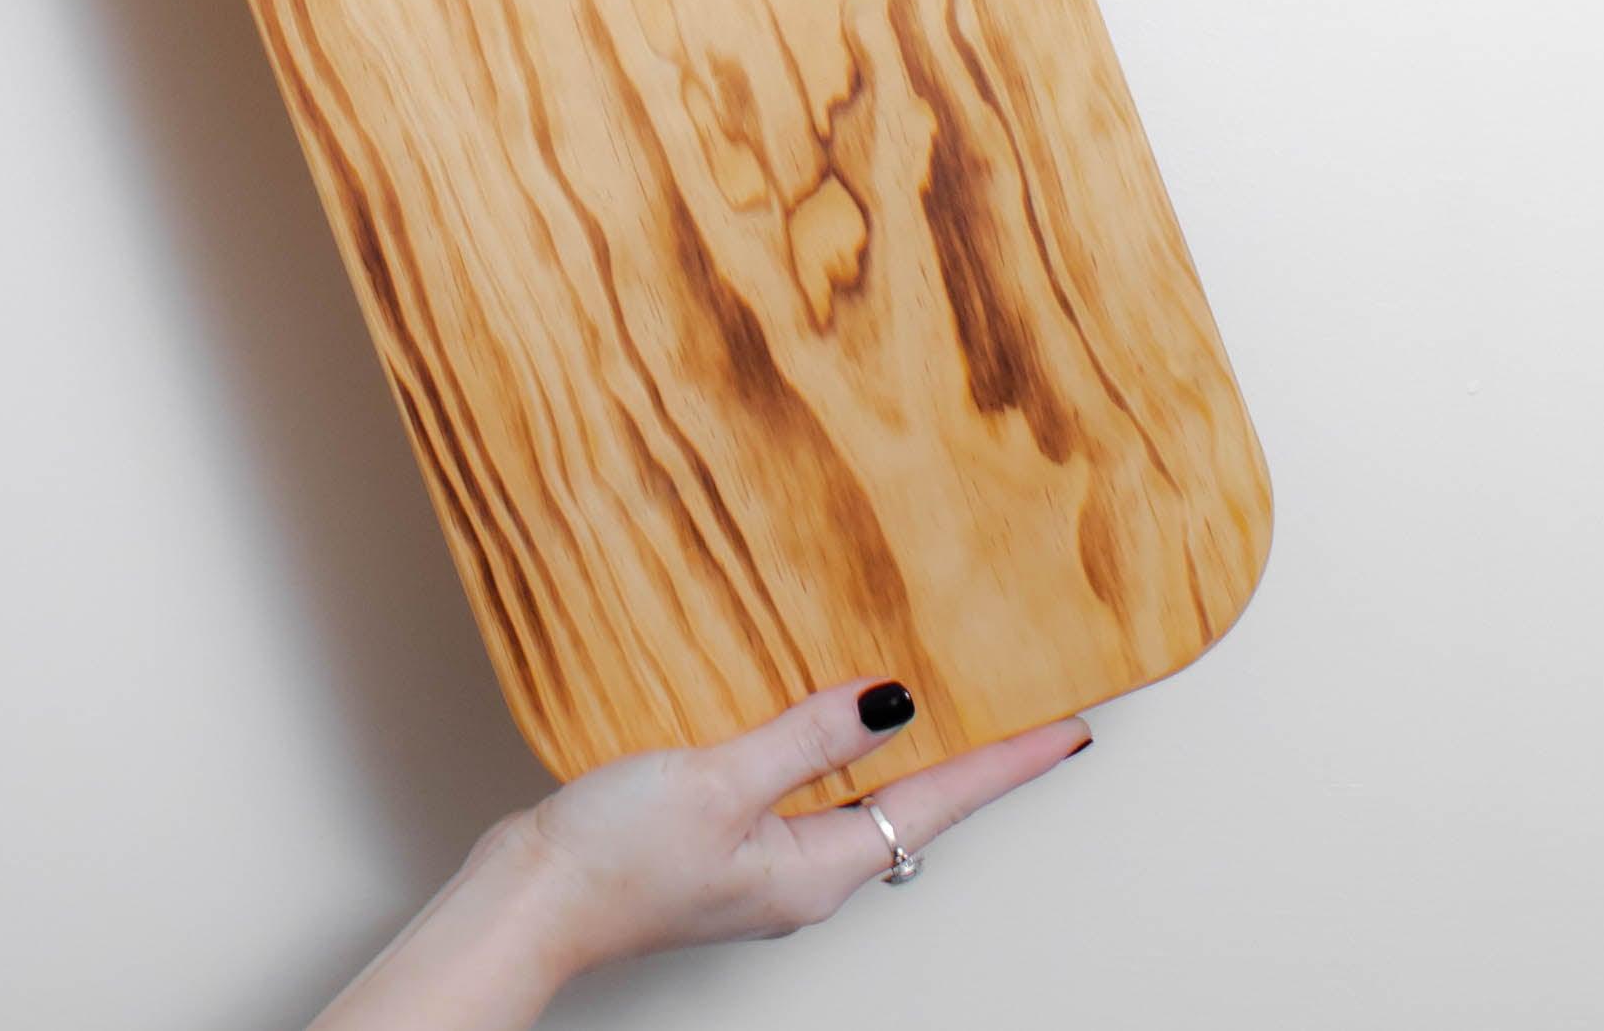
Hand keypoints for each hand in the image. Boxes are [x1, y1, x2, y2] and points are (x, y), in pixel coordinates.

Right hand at [318, 681, 1091, 1024]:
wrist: (532, 902)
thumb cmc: (616, 856)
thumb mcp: (721, 781)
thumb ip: (806, 736)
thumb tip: (895, 702)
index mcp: (816, 869)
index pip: (935, 804)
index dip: (1006, 764)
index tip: (1071, 731)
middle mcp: (804, 876)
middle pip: (910, 808)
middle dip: (969, 756)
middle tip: (1026, 708)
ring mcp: (764, 865)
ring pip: (858, 801)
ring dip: (904, 753)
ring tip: (948, 701)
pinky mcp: (724, 846)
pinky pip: (805, 793)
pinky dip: (835, 752)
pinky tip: (825, 715)